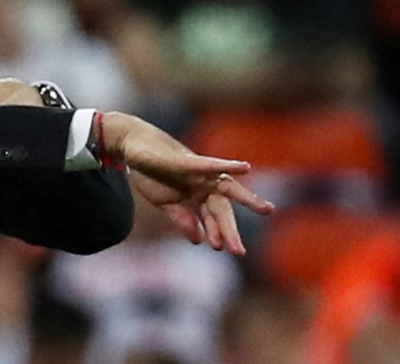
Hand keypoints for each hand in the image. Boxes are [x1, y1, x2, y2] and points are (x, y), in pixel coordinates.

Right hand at [101, 112, 273, 254]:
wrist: (132, 146)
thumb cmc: (150, 172)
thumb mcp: (166, 203)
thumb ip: (183, 219)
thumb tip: (198, 241)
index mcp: (196, 196)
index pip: (212, 218)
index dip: (216, 233)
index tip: (221, 249)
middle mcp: (203, 185)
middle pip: (221, 209)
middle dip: (229, 230)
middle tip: (238, 253)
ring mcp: (199, 173)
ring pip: (226, 189)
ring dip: (247, 199)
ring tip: (267, 210)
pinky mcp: (190, 161)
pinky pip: (212, 164)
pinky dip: (229, 166)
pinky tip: (245, 168)